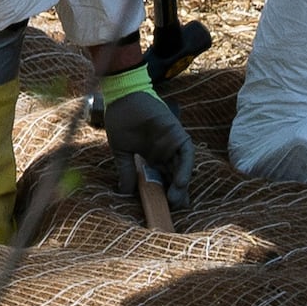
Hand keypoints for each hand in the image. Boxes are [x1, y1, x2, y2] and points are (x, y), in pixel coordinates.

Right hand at [93, 73, 192, 207]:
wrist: (122, 97)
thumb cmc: (120, 120)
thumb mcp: (121, 151)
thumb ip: (125, 170)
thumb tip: (124, 192)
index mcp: (152, 155)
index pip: (162, 177)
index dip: (164, 191)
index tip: (164, 207)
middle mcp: (164, 150)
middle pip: (174, 174)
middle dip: (176, 191)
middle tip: (174, 208)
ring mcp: (172, 142)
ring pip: (182, 167)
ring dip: (181, 183)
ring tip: (176, 200)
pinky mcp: (177, 133)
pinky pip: (186, 153)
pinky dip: (185, 168)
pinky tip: (180, 182)